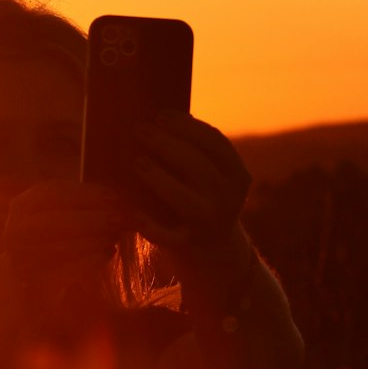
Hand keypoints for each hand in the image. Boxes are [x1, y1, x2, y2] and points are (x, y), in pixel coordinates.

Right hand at [3, 179, 125, 298]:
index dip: (88, 194)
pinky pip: (67, 271)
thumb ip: (83, 206)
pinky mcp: (34, 283)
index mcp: (22, 206)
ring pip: (63, 247)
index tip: (115, 198)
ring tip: (115, 237)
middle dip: (94, 219)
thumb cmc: (51, 241)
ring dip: (95, 240)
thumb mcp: (60, 216)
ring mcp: (21, 258)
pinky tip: (107, 253)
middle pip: (58, 220)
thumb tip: (120, 202)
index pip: (55, 192)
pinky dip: (91, 261)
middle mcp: (15, 230)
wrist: (28, 280)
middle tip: (120, 219)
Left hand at [131, 111, 250, 256]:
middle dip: (167, 145)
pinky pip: (167, 236)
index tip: (161, 115)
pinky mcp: (189, 245)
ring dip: (157, 178)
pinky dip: (149, 225)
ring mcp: (210, 223)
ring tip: (136, 161)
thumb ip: (194, 154)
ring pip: (184, 198)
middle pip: (198, 166)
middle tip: (140, 131)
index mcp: (237, 175)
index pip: (215, 143)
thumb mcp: (210, 178)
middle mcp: (228, 198)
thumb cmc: (203, 201)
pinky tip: (131, 212)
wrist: (215, 253)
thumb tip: (158, 122)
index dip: (188, 126)